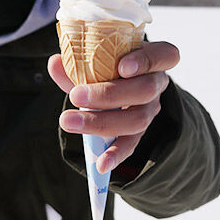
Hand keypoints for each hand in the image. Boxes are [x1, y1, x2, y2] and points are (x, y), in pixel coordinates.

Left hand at [47, 41, 179, 173]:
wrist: (116, 85)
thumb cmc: (109, 65)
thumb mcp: (97, 58)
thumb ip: (78, 61)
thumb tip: (56, 62)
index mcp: (154, 59)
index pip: (164, 56)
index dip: (146, 61)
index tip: (122, 67)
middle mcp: (157, 84)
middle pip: (145, 90)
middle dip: (109, 94)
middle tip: (76, 96)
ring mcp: (150, 110)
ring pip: (137, 120)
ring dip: (101, 122)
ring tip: (69, 121)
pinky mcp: (139, 132)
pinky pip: (130, 144)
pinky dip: (115, 154)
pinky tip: (100, 164)